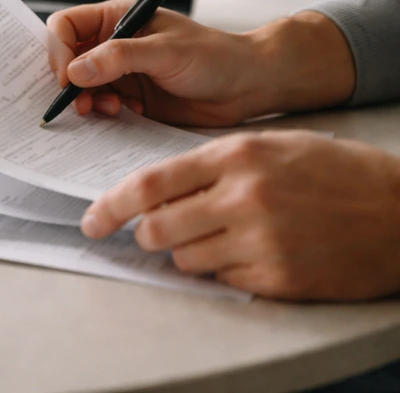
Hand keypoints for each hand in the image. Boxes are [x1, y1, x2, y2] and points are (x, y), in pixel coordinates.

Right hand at [46, 1, 354, 126]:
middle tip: (79, 100)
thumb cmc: (215, 56)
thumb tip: (74, 71)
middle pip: (65, 57)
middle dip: (66, 80)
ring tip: (106, 108)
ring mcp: (119, 72)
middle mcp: (112, 43)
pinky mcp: (129, 98)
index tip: (67, 75)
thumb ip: (118, 59)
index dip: (59, 50)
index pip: (65, 27)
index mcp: (117, 18)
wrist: (248, 87)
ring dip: (84, 99)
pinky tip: (122, 113)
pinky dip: (100, 113)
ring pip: (78, 85)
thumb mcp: (165, 52)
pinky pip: (98, 105)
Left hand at [81, 131, 399, 299]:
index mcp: (236, 155)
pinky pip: (222, 280)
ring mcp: (261, 239)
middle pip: (157, 227)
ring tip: (220, 237)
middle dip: (146, 233)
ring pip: (185, 258)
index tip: (92, 220)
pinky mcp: (278, 276)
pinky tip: (252, 252)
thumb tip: (157, 192)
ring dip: (187, 252)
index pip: (150, 184)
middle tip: (153, 231)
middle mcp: (243, 196)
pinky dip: (224, 270)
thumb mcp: (270, 147)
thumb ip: (212, 166)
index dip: (110, 205)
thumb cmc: (334, 172)